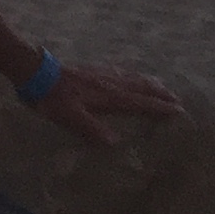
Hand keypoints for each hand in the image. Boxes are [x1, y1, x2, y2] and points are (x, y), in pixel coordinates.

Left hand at [30, 60, 182, 145]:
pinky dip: (131, 75)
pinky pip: (120, 72)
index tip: (178, 109)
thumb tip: (115, 143)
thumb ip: (92, 130)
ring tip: (160, 84)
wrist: (36, 72)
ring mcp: (102, 74)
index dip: (159, 106)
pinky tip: (127, 75)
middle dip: (159, 92)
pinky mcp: (92, 70)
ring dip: (148, 82)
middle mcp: (110, 83)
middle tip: (176, 97)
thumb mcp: (71, 117)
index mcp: (109, 96)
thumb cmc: (52, 99)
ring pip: (131, 77)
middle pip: (141, 87)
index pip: (140, 102)